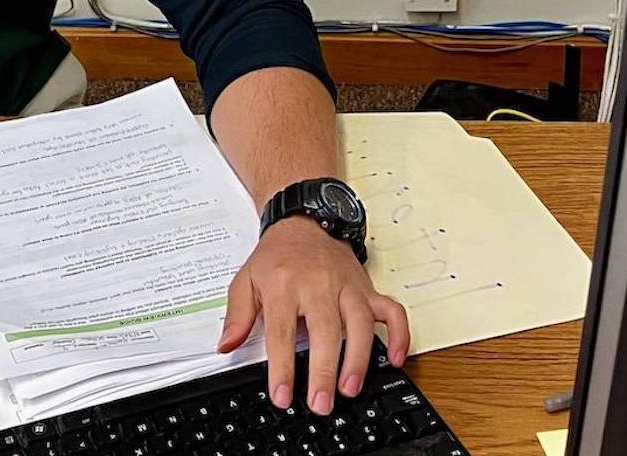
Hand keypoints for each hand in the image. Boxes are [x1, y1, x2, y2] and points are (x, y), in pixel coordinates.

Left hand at [217, 216, 409, 416]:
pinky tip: (396, 359)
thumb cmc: (278, 256)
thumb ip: (236, 315)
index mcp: (284, 285)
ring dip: (358, 358)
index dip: (282, 366)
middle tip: (321, 403)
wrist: (305, 221)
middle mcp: (319, 285)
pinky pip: (392, 310)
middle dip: (324, 370)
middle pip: (326, 330)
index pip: (282, 331)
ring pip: (361, 323)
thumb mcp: (246, 279)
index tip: (282, 395)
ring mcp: (347, 287)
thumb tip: (227, 346)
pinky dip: (399, 334)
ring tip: (350, 388)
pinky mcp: (367, 289)